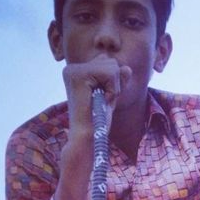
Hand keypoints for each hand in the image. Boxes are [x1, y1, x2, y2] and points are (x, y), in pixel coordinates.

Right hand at [54, 57, 131, 199]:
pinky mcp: (78, 75)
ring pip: (112, 66)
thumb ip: (117, 80)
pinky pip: (110, 72)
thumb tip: (126, 67)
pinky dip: (112, 89)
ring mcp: (73, 70)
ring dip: (113, 88)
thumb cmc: (98, 122)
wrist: (88, 138)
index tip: (101, 100)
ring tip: (100, 102)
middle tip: (101, 102)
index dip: (112, 84)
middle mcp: (72, 68)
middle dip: (114, 84)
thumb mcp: (110, 96)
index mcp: (77, 72)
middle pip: (110, 62)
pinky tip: (101, 100)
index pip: (107, 63)